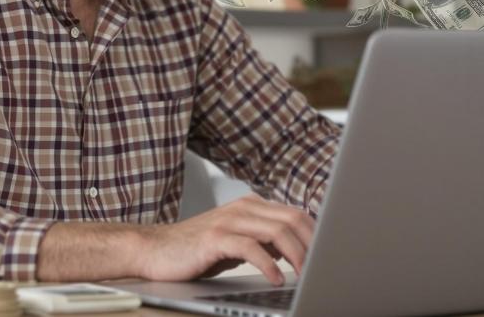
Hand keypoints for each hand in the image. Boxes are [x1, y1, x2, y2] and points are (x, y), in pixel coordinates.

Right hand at [136, 194, 315, 285]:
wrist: (155, 250)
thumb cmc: (196, 250)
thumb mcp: (237, 242)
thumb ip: (264, 241)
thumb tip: (297, 251)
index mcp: (251, 206)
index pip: (296, 214)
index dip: (317, 235)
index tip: (328, 256)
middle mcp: (243, 207)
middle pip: (293, 219)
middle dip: (312, 245)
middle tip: (322, 268)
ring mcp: (229, 220)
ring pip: (277, 231)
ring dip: (297, 255)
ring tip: (305, 275)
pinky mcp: (215, 238)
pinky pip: (251, 247)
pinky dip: (268, 265)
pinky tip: (275, 279)